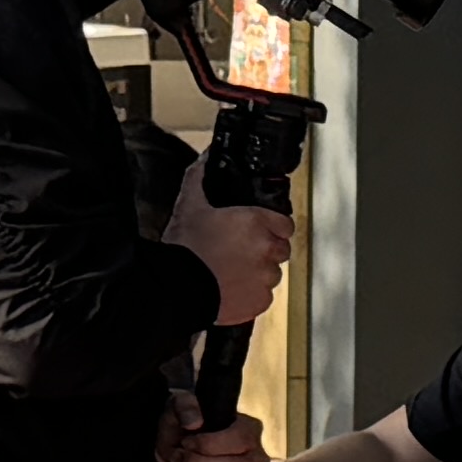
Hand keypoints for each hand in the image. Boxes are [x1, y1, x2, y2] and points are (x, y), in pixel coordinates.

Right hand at [166, 173, 290, 327]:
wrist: (177, 288)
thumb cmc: (184, 249)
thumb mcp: (189, 205)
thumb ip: (200, 177)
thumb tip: (206, 159)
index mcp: (256, 222)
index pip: (284, 223)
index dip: (272, 226)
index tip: (259, 230)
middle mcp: (266, 249)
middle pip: (280, 248)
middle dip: (265, 249)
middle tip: (240, 251)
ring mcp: (265, 278)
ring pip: (272, 274)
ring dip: (258, 272)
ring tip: (232, 271)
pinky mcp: (259, 302)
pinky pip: (263, 296)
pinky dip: (251, 294)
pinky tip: (231, 288)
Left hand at [169, 411, 268, 461]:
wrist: (173, 450)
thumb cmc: (181, 429)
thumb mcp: (176, 408)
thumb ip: (184, 405)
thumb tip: (195, 421)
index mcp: (249, 432)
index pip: (240, 440)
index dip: (207, 444)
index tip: (186, 441)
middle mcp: (256, 461)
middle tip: (177, 458)